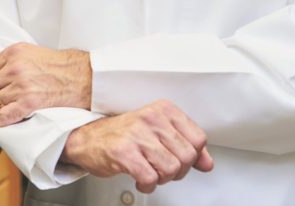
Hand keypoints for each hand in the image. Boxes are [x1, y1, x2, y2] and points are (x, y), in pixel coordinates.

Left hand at [0, 43, 90, 125]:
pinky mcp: (29, 101)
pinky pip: (6, 114)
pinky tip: (1, 123)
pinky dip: (1, 121)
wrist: (84, 76)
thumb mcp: (33, 53)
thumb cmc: (63, 66)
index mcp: (13, 53)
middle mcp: (14, 67)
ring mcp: (21, 85)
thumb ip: (14, 61)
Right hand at [62, 100, 213, 193]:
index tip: (180, 158)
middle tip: (164, 169)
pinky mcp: (124, 152)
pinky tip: (140, 179)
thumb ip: (185, 145)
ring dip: (163, 179)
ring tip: (151, 172)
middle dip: (178, 171)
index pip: (198, 138)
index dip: (193, 156)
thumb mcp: (158, 133)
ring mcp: (137, 134)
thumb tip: (207, 163)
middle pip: (187, 156)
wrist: (88, 138)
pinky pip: (151, 178)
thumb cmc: (123, 135)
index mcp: (163, 110)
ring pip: (171, 169)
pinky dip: (148, 185)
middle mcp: (151, 118)